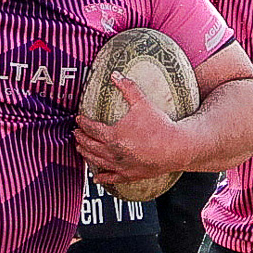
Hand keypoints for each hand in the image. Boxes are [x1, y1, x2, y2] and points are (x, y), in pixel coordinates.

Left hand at [74, 75, 191, 183]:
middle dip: (81, 138)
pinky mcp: (130, 175)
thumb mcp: (143, 104)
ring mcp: (121, 165)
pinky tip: (96, 177)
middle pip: (90, 145)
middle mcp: (114, 152)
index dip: (83, 123)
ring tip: (80, 149)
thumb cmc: (160, 126)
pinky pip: (112, 178)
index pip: (91, 128)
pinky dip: (102, 178)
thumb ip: (128, 88)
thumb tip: (115, 74)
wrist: (177, 147)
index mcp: (114, 135)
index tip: (78, 119)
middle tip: (75, 133)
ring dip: (86, 154)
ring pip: (97, 161)